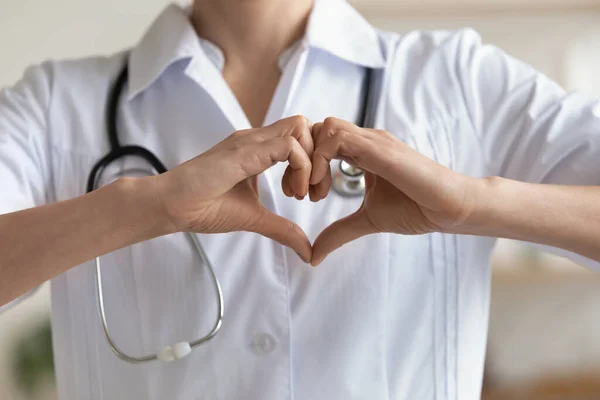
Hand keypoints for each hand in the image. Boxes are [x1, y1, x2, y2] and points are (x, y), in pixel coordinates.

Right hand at [154, 116, 313, 261]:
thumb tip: (307, 251)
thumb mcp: (255, 218)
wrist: (172, 206)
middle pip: (306, 126)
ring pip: (301, 128)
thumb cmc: (204, 207)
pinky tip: (292, 192)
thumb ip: (283, 229)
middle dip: (320, 157)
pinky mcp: (245, 150)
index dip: (313, 162)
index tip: (306, 194)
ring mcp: (251, 141)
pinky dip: (301, 167)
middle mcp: (257, 139)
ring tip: (300, 193)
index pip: (300, 136)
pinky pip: (289, 146)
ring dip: (312, 161)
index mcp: (259, 149)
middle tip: (311, 192)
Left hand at [309, 117, 475, 265]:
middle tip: (298, 192)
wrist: (449, 209)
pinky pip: (338, 138)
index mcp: (361, 151)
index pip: (320, 141)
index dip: (303, 164)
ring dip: (309, 158)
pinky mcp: (380, 148)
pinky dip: (320, 160)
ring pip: (325, 128)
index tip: (300, 194)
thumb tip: (313, 255)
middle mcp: (365, 140)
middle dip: (300, 158)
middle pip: (317, 129)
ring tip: (312, 191)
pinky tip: (322, 188)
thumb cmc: (416, 209)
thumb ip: (339, 232)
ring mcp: (373, 141)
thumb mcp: (367, 221)